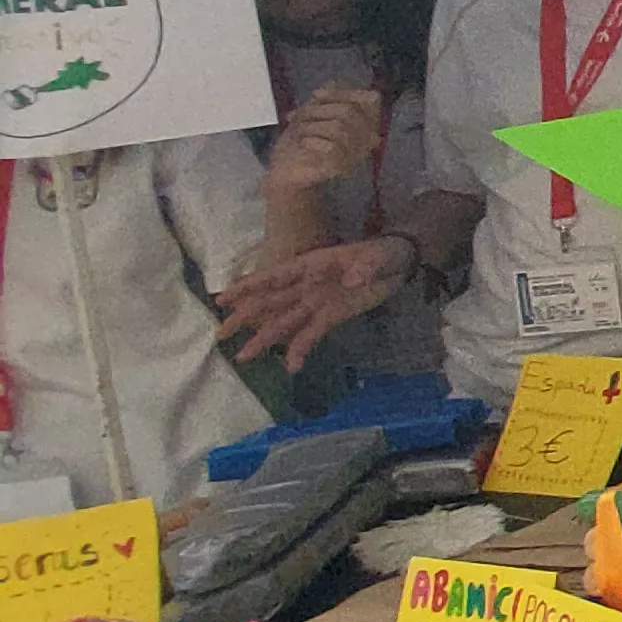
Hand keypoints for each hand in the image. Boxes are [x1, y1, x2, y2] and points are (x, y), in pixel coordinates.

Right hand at [211, 236, 412, 368]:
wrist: (399, 265)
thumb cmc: (383, 253)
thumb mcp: (378, 256)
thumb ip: (365, 267)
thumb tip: (351, 281)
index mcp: (311, 266)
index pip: (274, 276)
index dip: (248, 287)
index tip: (223, 299)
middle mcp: (306, 286)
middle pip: (269, 302)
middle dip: (244, 317)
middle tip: (221, 335)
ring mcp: (316, 303)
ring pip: (284, 322)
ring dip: (264, 339)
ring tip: (243, 358)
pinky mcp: (330, 318)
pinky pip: (310, 335)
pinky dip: (299, 351)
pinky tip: (291, 367)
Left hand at [264, 86, 384, 193]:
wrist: (287, 174)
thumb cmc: (300, 143)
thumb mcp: (311, 114)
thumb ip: (325, 98)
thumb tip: (329, 86)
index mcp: (363, 123)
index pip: (371, 99)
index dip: (344, 93)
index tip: (316, 95)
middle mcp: (365, 138)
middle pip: (350, 112)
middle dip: (320, 110)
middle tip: (299, 116)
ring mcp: (355, 154)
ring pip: (340, 128)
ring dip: (312, 125)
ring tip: (298, 131)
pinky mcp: (341, 168)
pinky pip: (332, 147)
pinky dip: (312, 141)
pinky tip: (303, 144)